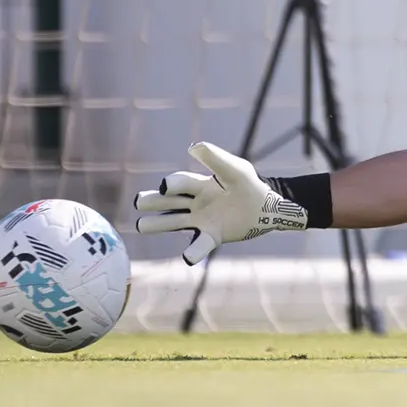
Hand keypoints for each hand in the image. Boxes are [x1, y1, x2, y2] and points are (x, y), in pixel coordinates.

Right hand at [133, 141, 308, 264]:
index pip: (181, 183)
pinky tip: (187, 258)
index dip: (173, 184)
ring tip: (141, 225)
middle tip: (139, 203)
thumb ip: (216, 159)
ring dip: (159, 224)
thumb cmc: (249, 185)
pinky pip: (201, 244)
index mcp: (200, 184)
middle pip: (170, 202)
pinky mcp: (214, 235)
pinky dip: (194, 252)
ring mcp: (202, 220)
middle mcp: (196, 202)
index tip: (165, 187)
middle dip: (154, 202)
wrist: (267, 207)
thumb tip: (193, 147)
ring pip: (176, 222)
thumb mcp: (235, 170)